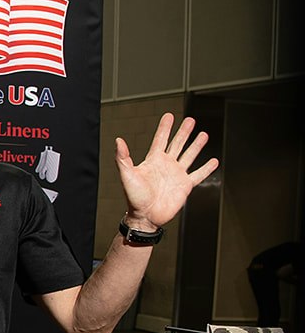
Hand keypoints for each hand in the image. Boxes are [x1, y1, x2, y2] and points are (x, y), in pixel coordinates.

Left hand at [116, 113, 218, 229]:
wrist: (145, 216)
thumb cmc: (134, 198)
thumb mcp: (127, 175)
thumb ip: (122, 158)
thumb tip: (118, 140)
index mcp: (153, 161)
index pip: (160, 139)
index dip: (165, 127)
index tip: (169, 116)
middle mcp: (166, 165)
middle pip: (177, 144)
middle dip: (183, 132)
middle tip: (190, 120)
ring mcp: (176, 175)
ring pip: (189, 156)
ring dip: (196, 145)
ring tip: (204, 134)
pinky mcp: (185, 186)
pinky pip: (199, 175)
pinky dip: (207, 168)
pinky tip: (214, 162)